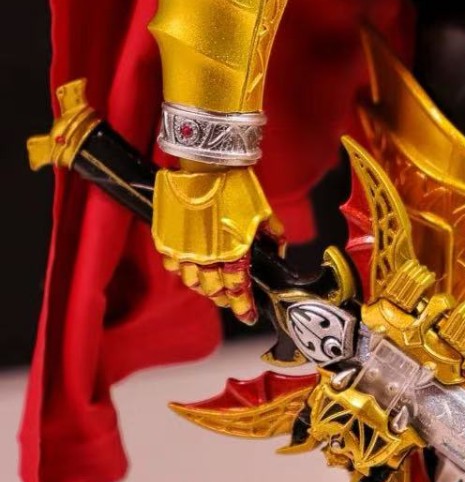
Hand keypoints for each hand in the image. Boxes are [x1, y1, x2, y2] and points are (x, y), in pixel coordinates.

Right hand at [152, 163, 281, 324]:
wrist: (206, 166)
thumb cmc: (236, 186)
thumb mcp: (263, 212)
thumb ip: (273, 236)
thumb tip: (279, 252)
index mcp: (234, 252)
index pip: (239, 289)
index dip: (243, 307)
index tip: (248, 316)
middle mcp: (208, 257)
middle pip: (214, 290)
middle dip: (224, 298)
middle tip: (230, 298)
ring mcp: (185, 250)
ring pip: (192, 282)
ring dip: (203, 287)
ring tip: (210, 285)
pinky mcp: (168, 240)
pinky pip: (173, 265)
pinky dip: (181, 270)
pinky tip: (189, 266)